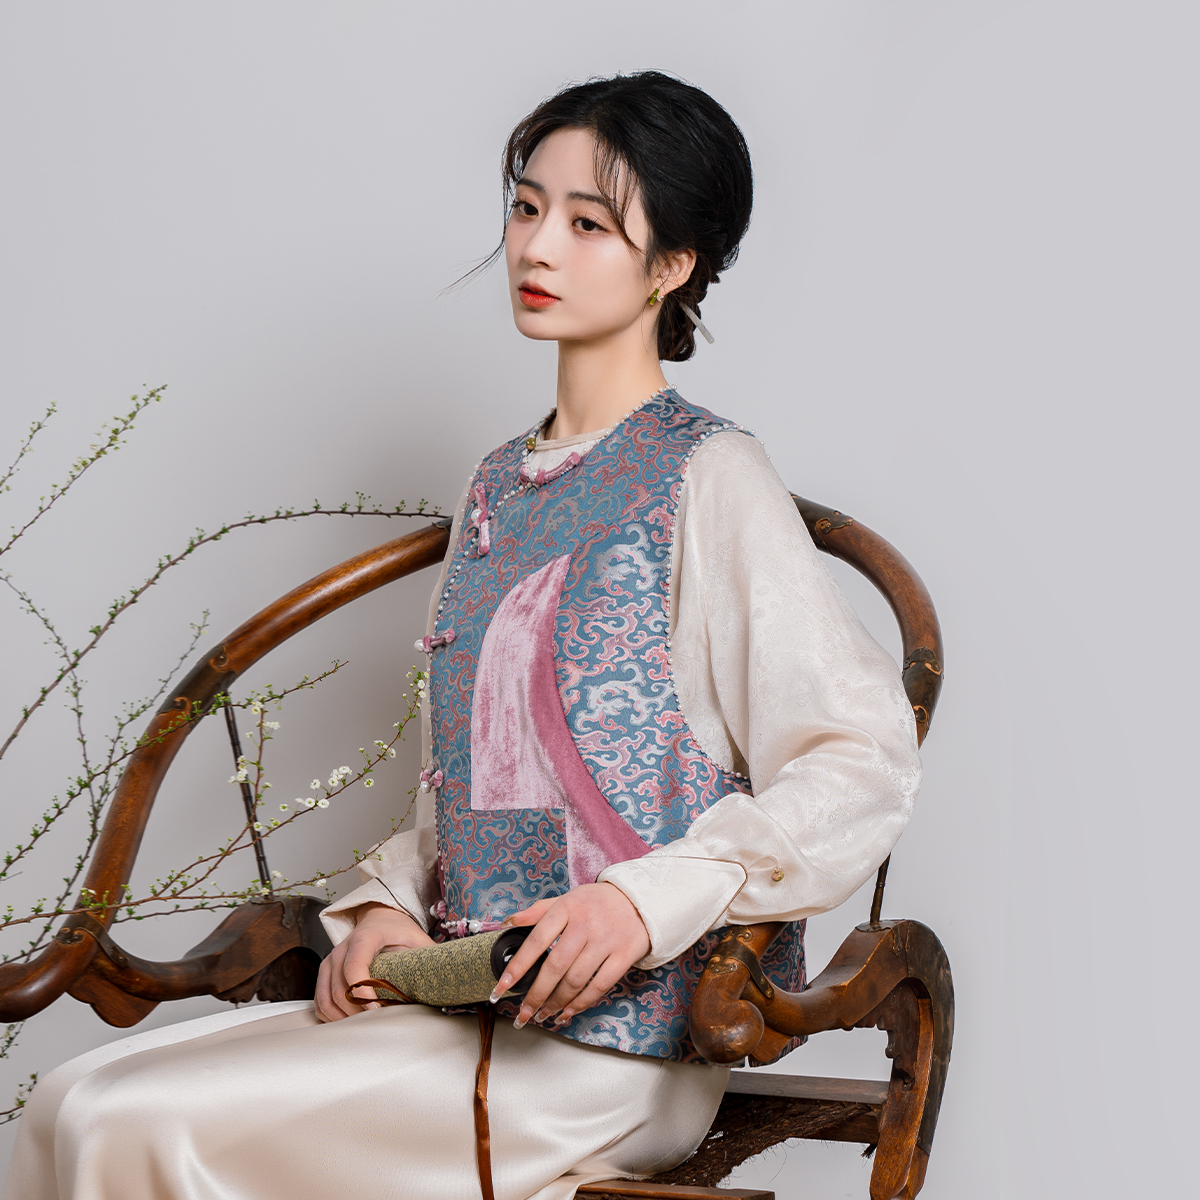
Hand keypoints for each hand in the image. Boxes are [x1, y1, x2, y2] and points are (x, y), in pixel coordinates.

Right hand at [314, 903, 433, 1021]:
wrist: (379, 917)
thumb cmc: (398, 930)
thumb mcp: (417, 939)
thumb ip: (428, 957)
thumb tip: (446, 981)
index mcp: (364, 937)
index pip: (354, 966)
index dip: (362, 992)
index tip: (377, 1009)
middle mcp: (341, 948)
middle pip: (339, 989)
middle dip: (357, 1011)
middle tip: (378, 1022)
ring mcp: (330, 961)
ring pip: (326, 999)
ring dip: (344, 1018)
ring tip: (366, 1025)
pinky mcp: (325, 973)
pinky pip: (320, 1002)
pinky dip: (333, 1017)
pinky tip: (351, 1022)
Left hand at [492, 882, 649, 1028]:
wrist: (639, 899)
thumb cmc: (596, 901)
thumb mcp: (566, 898)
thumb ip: (537, 911)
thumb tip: (508, 922)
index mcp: (566, 908)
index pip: (536, 940)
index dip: (517, 967)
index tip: (501, 987)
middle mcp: (585, 924)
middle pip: (555, 966)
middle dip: (535, 995)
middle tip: (522, 1013)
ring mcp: (606, 941)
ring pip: (576, 980)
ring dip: (556, 1003)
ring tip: (543, 1014)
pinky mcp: (623, 955)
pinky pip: (599, 986)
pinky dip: (581, 1004)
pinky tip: (568, 1012)